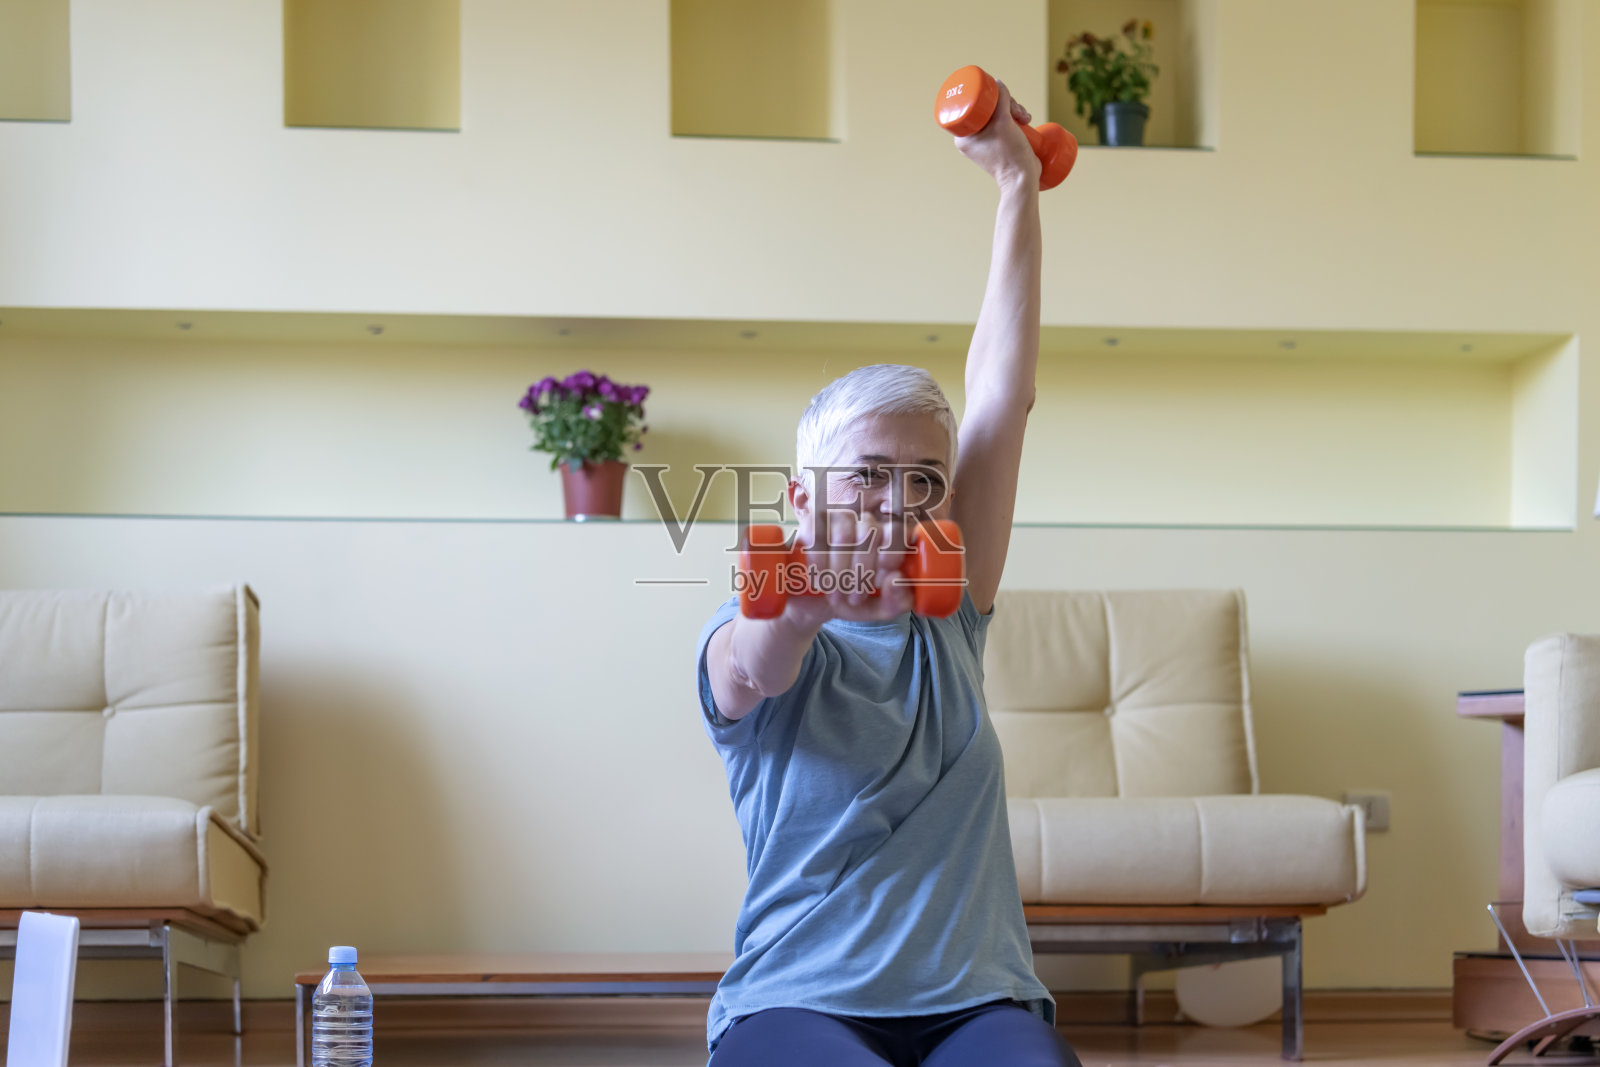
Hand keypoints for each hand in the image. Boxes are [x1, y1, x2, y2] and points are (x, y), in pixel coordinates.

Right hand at [787, 510, 915, 625]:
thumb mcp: (878, 609)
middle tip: (854, 599)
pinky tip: (819, 580)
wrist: (813, 605)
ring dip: (839, 571)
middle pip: (870, 533)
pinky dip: (819, 563)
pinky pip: (817, 536)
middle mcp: (864, 524)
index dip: (891, 552)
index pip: (896, 531)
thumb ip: (897, 601)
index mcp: (886, 540)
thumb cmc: (850, 601)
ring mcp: (837, 520)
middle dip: (861, 572)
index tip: (882, 577)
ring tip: (835, 593)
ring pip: (843, 535)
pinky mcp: (810, 524)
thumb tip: (895, 579)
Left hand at [953, 80, 1040, 193]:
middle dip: (1007, 104)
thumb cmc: (1009, 154)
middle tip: (1018, 113)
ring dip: (1014, 110)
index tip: (1005, 98)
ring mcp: (985, 142)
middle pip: (987, 108)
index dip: (990, 96)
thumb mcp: (1003, 122)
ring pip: (998, 113)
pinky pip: (1004, 122)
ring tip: (1026, 119)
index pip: (973, 104)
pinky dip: (1015, 118)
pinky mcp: (998, 144)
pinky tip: (1026, 120)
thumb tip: (997, 82)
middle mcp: (971, 139)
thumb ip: (1001, 100)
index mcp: (963, 136)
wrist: (1022, 179)